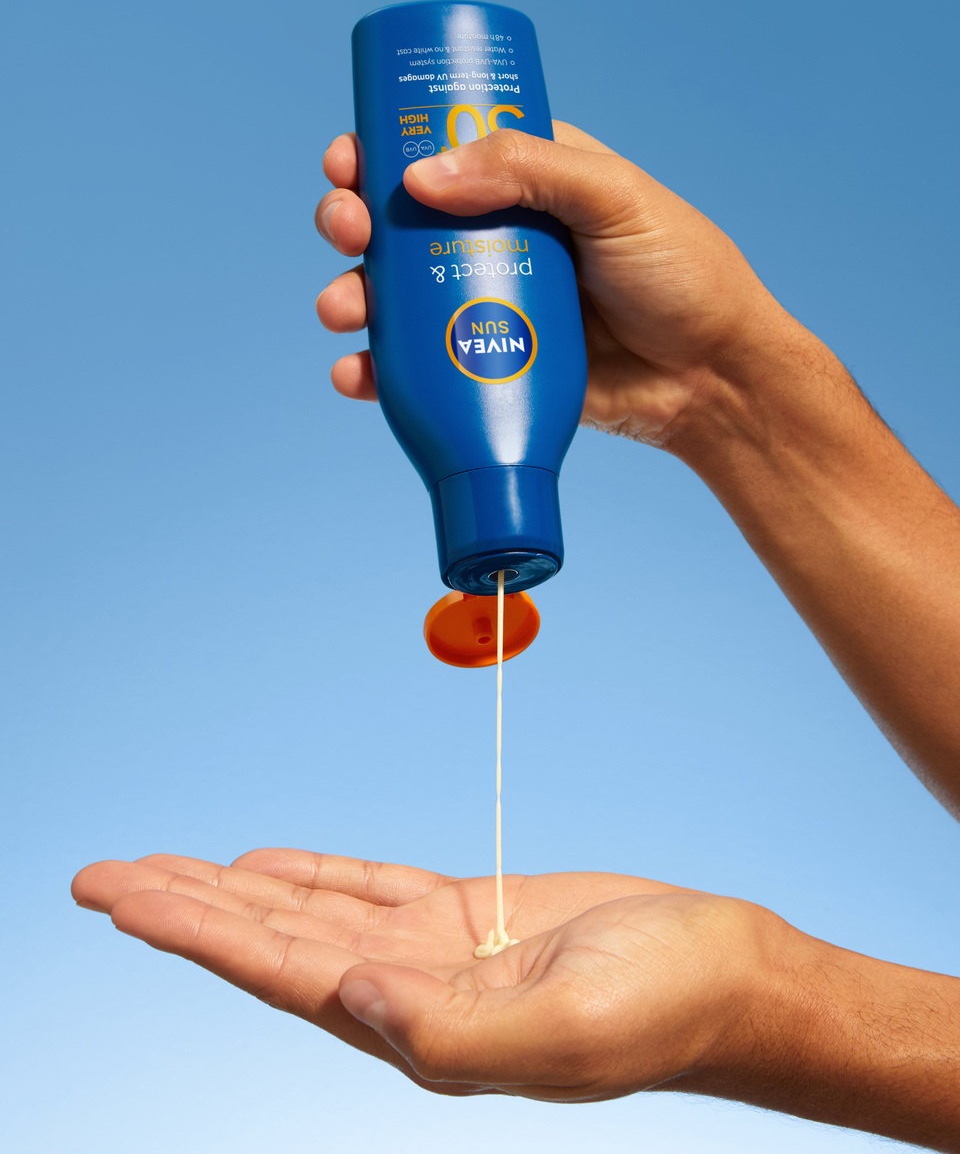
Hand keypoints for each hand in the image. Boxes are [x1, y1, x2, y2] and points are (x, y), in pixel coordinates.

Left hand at [71, 849, 770, 1099]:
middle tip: (99, 877)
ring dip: (232, 887)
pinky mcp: (470, 911)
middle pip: (271, 940)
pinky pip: (368, 884)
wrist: (726, 974)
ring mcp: (437, 951)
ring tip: (159, 867)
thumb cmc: (665, 1008)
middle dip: (183, 907)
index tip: (124, 897)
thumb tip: (351, 1000)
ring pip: (309, 909)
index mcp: (421, 1030)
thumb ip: (455, 1033)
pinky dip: (312, 871)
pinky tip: (265, 864)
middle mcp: (411, 993)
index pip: (279, 973)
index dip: (197, 933)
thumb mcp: (568, 1034)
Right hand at [316, 123, 784, 444]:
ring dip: (353, 297)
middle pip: (401, 224)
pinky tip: (357, 375)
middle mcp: (498, 241)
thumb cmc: (682, 277)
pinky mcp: (487, 368)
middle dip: (354, 222)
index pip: (439, 153)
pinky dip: (377, 374)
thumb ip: (527, 170)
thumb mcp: (614, 197)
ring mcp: (488, 306)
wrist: (710, 381)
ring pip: (397, 298)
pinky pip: (417, 371)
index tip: (350, 160)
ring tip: (345, 309)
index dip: (382, 152)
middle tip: (346, 229)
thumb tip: (422, 175)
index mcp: (527, 182)